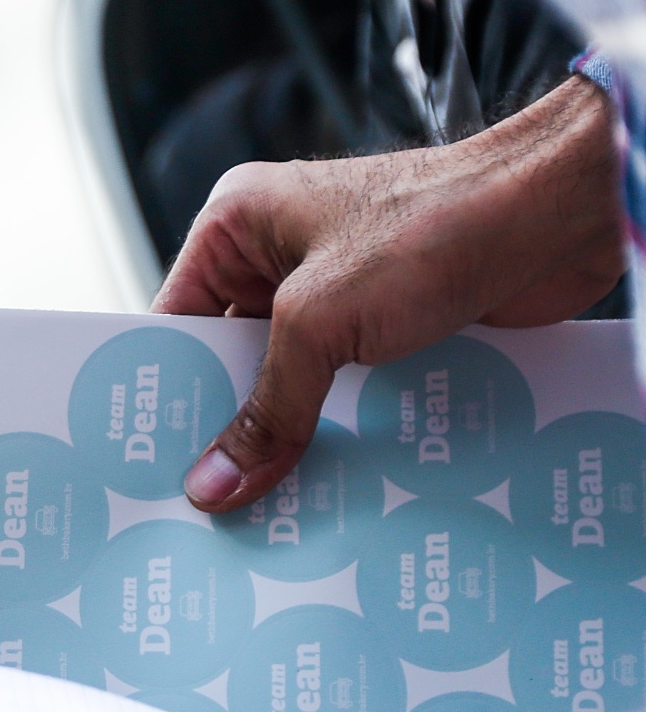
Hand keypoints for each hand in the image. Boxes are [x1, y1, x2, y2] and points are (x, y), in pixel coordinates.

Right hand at [158, 76, 624, 513]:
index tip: (150, 456)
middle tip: (206, 497)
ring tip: (264, 501)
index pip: (174, 317)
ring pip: (292, 377)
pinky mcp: (390, 318)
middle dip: (228, 421)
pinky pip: (344, 385)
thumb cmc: (433, 225)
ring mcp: (337, 285)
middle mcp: (280, 251)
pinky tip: (331, 478)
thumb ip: (267, 407)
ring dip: (290, 430)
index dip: (163, 388)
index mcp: (238, 223)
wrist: (561, 211)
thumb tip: (214, 483)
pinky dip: (340, 427)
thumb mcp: (320, 322)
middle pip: (231, 356)